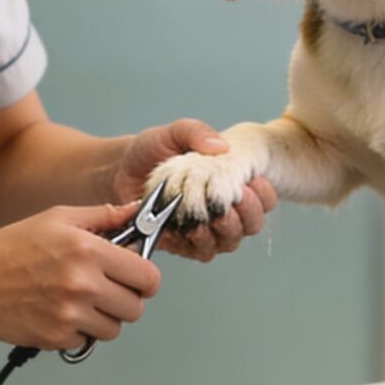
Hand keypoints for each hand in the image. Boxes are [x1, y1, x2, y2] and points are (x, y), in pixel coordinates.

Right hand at [0, 199, 163, 352]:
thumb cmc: (12, 248)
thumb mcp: (57, 218)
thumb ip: (103, 216)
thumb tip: (138, 210)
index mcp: (88, 249)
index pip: (147, 276)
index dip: (144, 278)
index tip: (135, 277)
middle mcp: (83, 283)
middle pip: (135, 307)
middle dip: (124, 299)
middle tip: (103, 289)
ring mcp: (70, 314)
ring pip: (114, 328)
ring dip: (102, 318)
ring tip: (77, 301)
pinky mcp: (57, 337)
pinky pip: (86, 341)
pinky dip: (77, 331)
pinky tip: (57, 312)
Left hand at [109, 119, 274, 261]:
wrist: (120, 169)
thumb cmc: (152, 151)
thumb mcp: (175, 133)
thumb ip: (197, 133)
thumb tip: (220, 147)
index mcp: (231, 183)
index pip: (264, 199)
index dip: (262, 195)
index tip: (249, 183)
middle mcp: (224, 209)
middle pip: (252, 225)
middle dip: (246, 213)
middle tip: (231, 200)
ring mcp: (206, 229)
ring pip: (230, 241)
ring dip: (224, 228)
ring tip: (210, 214)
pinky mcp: (184, 244)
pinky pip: (202, 251)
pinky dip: (199, 240)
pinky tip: (191, 227)